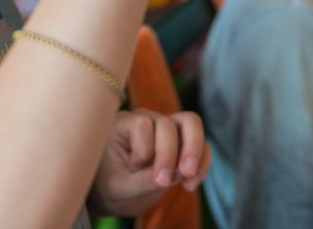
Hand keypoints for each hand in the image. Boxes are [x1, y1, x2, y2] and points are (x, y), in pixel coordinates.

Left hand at [88, 109, 210, 217]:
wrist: (116, 193)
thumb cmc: (110, 185)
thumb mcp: (119, 186)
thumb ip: (141, 180)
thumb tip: (170, 177)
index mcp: (124, 123)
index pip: (143, 125)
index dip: (143, 151)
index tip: (132, 170)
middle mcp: (147, 118)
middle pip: (170, 122)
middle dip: (171, 153)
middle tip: (168, 180)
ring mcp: (167, 128)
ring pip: (191, 123)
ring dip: (194, 151)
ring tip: (189, 177)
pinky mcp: (182, 142)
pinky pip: (201, 143)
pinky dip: (202, 163)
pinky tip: (190, 185)